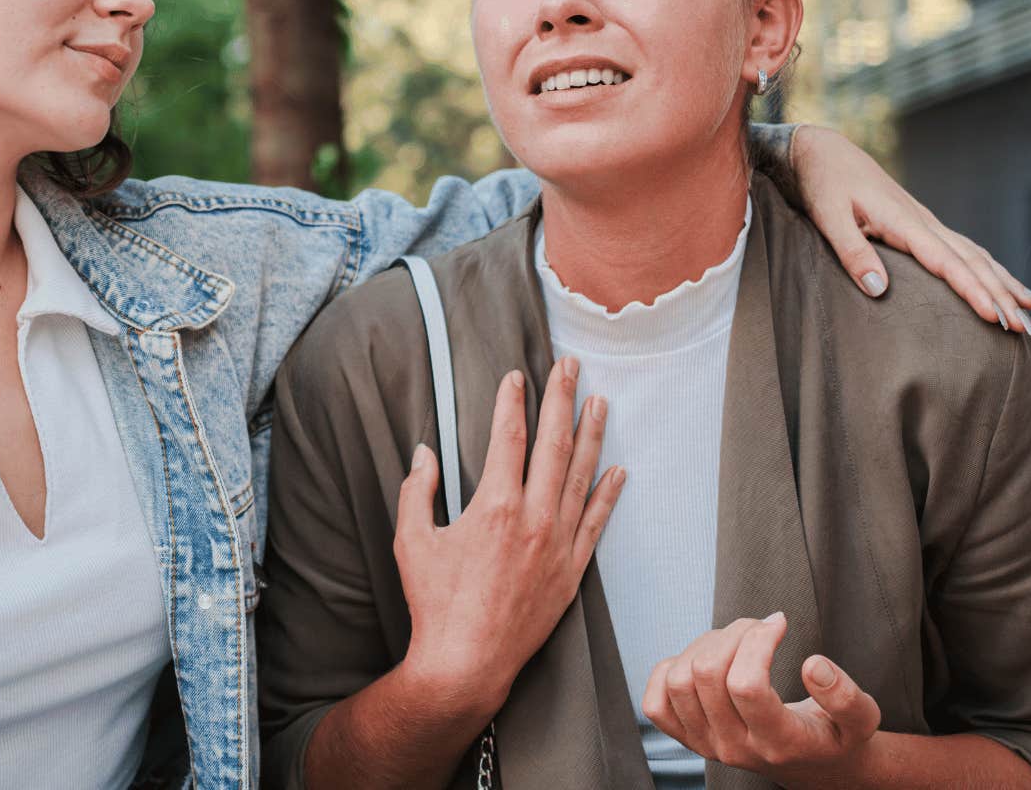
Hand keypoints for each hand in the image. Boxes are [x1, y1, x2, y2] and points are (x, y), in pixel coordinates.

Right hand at [394, 356, 624, 716]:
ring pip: (581, 476)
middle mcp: (533, 519)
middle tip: (570, 367)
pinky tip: (618, 470)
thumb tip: (424, 454)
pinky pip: (596, 522)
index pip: (509, 437)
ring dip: (592, 434)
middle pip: (554, 444)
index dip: (513, 402)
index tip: (517, 376)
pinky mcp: (571, 571)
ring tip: (600, 401)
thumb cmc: (434, 603)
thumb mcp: (412, 541)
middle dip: (562, 399)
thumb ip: (417, 491)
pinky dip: (608, 494)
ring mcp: (558, 545)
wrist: (466, 663)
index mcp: (494, 506)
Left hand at [642, 613, 881, 787]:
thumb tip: (813, 665)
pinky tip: (706, 661)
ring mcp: (706, 746)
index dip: (758, 641)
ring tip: (736, 641)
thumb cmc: (837, 736)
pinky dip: (672, 669)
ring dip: (705, 645)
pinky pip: (655, 702)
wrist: (815, 766)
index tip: (779, 622)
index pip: (746, 686)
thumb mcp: (862, 720)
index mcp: (778, 743)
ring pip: (678, 680)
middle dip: (732, 634)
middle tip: (760, 626)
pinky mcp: (688, 739)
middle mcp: (734, 748)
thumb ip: (846, 696)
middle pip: (707, 675)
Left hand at [790, 125, 1030, 332]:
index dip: (973, 291)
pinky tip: (1005, 284)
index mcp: (905, 222)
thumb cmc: (825, 184)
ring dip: (1006, 284)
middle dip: (1003, 296)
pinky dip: (991, 269)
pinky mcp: (924, 226)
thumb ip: (852, 253)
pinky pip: (966, 251)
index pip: (948, 263)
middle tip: (1026, 330)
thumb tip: (879, 290)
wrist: (826, 153)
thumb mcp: (829, 217)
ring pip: (977, 256)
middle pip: (974, 263)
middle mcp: (925, 222)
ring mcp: (928, 223)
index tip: (994, 317)